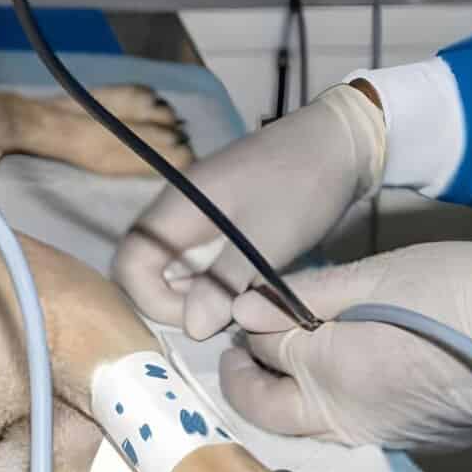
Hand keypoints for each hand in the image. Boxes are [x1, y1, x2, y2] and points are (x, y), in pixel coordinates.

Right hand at [111, 84, 384, 338]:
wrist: (341, 143)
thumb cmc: (302, 184)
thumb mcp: (267, 238)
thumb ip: (224, 281)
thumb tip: (191, 329)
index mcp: (177, 208)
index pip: (130, 264)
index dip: (152, 300)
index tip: (200, 319)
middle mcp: (178, 212)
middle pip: (148, 270)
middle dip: (179, 302)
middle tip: (227, 313)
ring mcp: (199, 217)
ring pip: (177, 269)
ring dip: (202, 294)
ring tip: (245, 299)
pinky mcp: (221, 223)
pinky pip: (203, 261)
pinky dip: (220, 281)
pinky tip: (253, 284)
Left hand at [222, 242, 471, 447]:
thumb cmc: (464, 294)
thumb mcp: (382, 275)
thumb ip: (308, 294)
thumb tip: (246, 305)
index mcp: (326, 369)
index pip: (258, 347)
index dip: (250, 319)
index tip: (253, 300)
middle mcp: (343, 414)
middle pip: (262, 406)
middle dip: (242, 375)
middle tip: (243, 344)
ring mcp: (376, 434)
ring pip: (301, 422)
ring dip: (281, 391)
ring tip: (289, 351)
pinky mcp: (407, 440)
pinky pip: (344, 426)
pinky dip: (324, 401)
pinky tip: (339, 368)